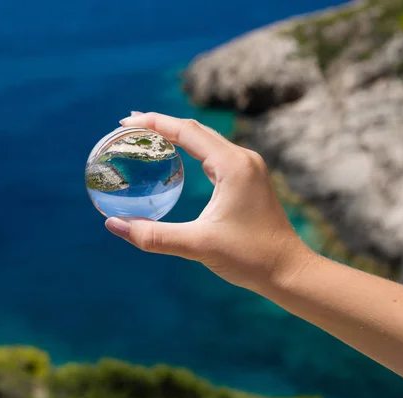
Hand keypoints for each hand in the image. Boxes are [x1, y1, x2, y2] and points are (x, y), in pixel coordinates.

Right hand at [105, 112, 312, 291]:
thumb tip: (113, 226)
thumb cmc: (250, 257)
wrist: (289, 271)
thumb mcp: (198, 246)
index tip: (126, 122)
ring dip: (178, 135)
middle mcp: (243, 159)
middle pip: (195, 129)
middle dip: (162, 124)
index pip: (186, 131)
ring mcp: (248, 168)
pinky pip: (215, 156)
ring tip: (149, 136)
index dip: (154, 122)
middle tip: (130, 125)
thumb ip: (153, 236)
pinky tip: (178, 158)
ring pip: (206, 141)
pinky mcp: (249, 180)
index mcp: (232, 165)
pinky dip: (192, 151)